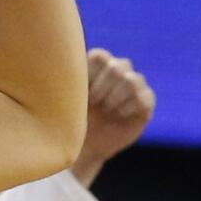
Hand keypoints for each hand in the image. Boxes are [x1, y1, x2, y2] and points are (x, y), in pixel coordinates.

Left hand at [69, 48, 155, 185]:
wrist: (82, 144)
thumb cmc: (68, 117)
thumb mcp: (63, 96)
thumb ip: (65, 77)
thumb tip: (55, 59)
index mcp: (97, 64)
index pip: (100, 56)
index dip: (90, 76)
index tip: (80, 92)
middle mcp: (118, 70)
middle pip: (117, 67)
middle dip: (102, 88)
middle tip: (92, 104)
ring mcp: (134, 84)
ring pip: (131, 80)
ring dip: (114, 98)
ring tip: (105, 109)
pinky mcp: (146, 102)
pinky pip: (143, 98)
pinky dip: (127, 108)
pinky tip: (117, 115)